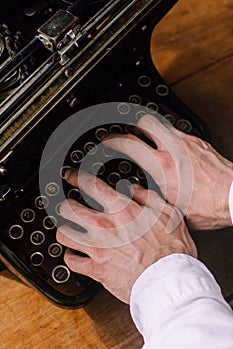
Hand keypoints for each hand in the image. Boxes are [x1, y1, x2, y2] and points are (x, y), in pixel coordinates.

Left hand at [57, 169, 196, 303]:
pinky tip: (75, 254)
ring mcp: (98, 248)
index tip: (71, 176)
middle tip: (67, 205)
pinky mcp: (96, 269)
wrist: (168, 281)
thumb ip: (149, 197)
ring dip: (65, 230)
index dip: (76, 177)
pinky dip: (70, 257)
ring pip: (65, 234)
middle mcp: (105, 226)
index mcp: (122, 210)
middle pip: (69, 209)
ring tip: (68, 229)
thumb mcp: (169, 214)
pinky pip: (71, 261)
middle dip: (65, 204)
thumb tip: (134, 188)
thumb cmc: (171, 250)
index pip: (91, 186)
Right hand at [102, 114, 232, 229]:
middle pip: (145, 122)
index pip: (129, 144)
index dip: (113, 140)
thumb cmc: (209, 207)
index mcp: (162, 168)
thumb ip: (147, 198)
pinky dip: (169, 138)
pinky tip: (172, 151)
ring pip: (162, 124)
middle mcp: (174, 150)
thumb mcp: (172, 210)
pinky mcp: (199, 142)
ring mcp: (187, 143)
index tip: (107, 140)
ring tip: (149, 141)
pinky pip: (178, 132)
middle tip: (129, 135)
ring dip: (152, 130)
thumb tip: (133, 191)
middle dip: (133, 126)